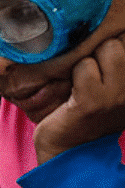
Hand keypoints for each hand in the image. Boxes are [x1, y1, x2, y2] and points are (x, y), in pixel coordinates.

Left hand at [35, 32, 124, 162]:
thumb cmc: (86, 119)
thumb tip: (110, 31)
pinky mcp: (93, 101)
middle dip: (97, 51)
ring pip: (104, 49)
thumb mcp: (112, 91)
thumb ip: (115, 65)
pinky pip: (83, 67)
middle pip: (118, 42)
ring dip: (85, 63)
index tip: (97, 67)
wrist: (70, 156)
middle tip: (86, 75)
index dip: (113, 44)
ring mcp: (117, 95)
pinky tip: (71, 93)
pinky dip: (72, 75)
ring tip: (80, 84)